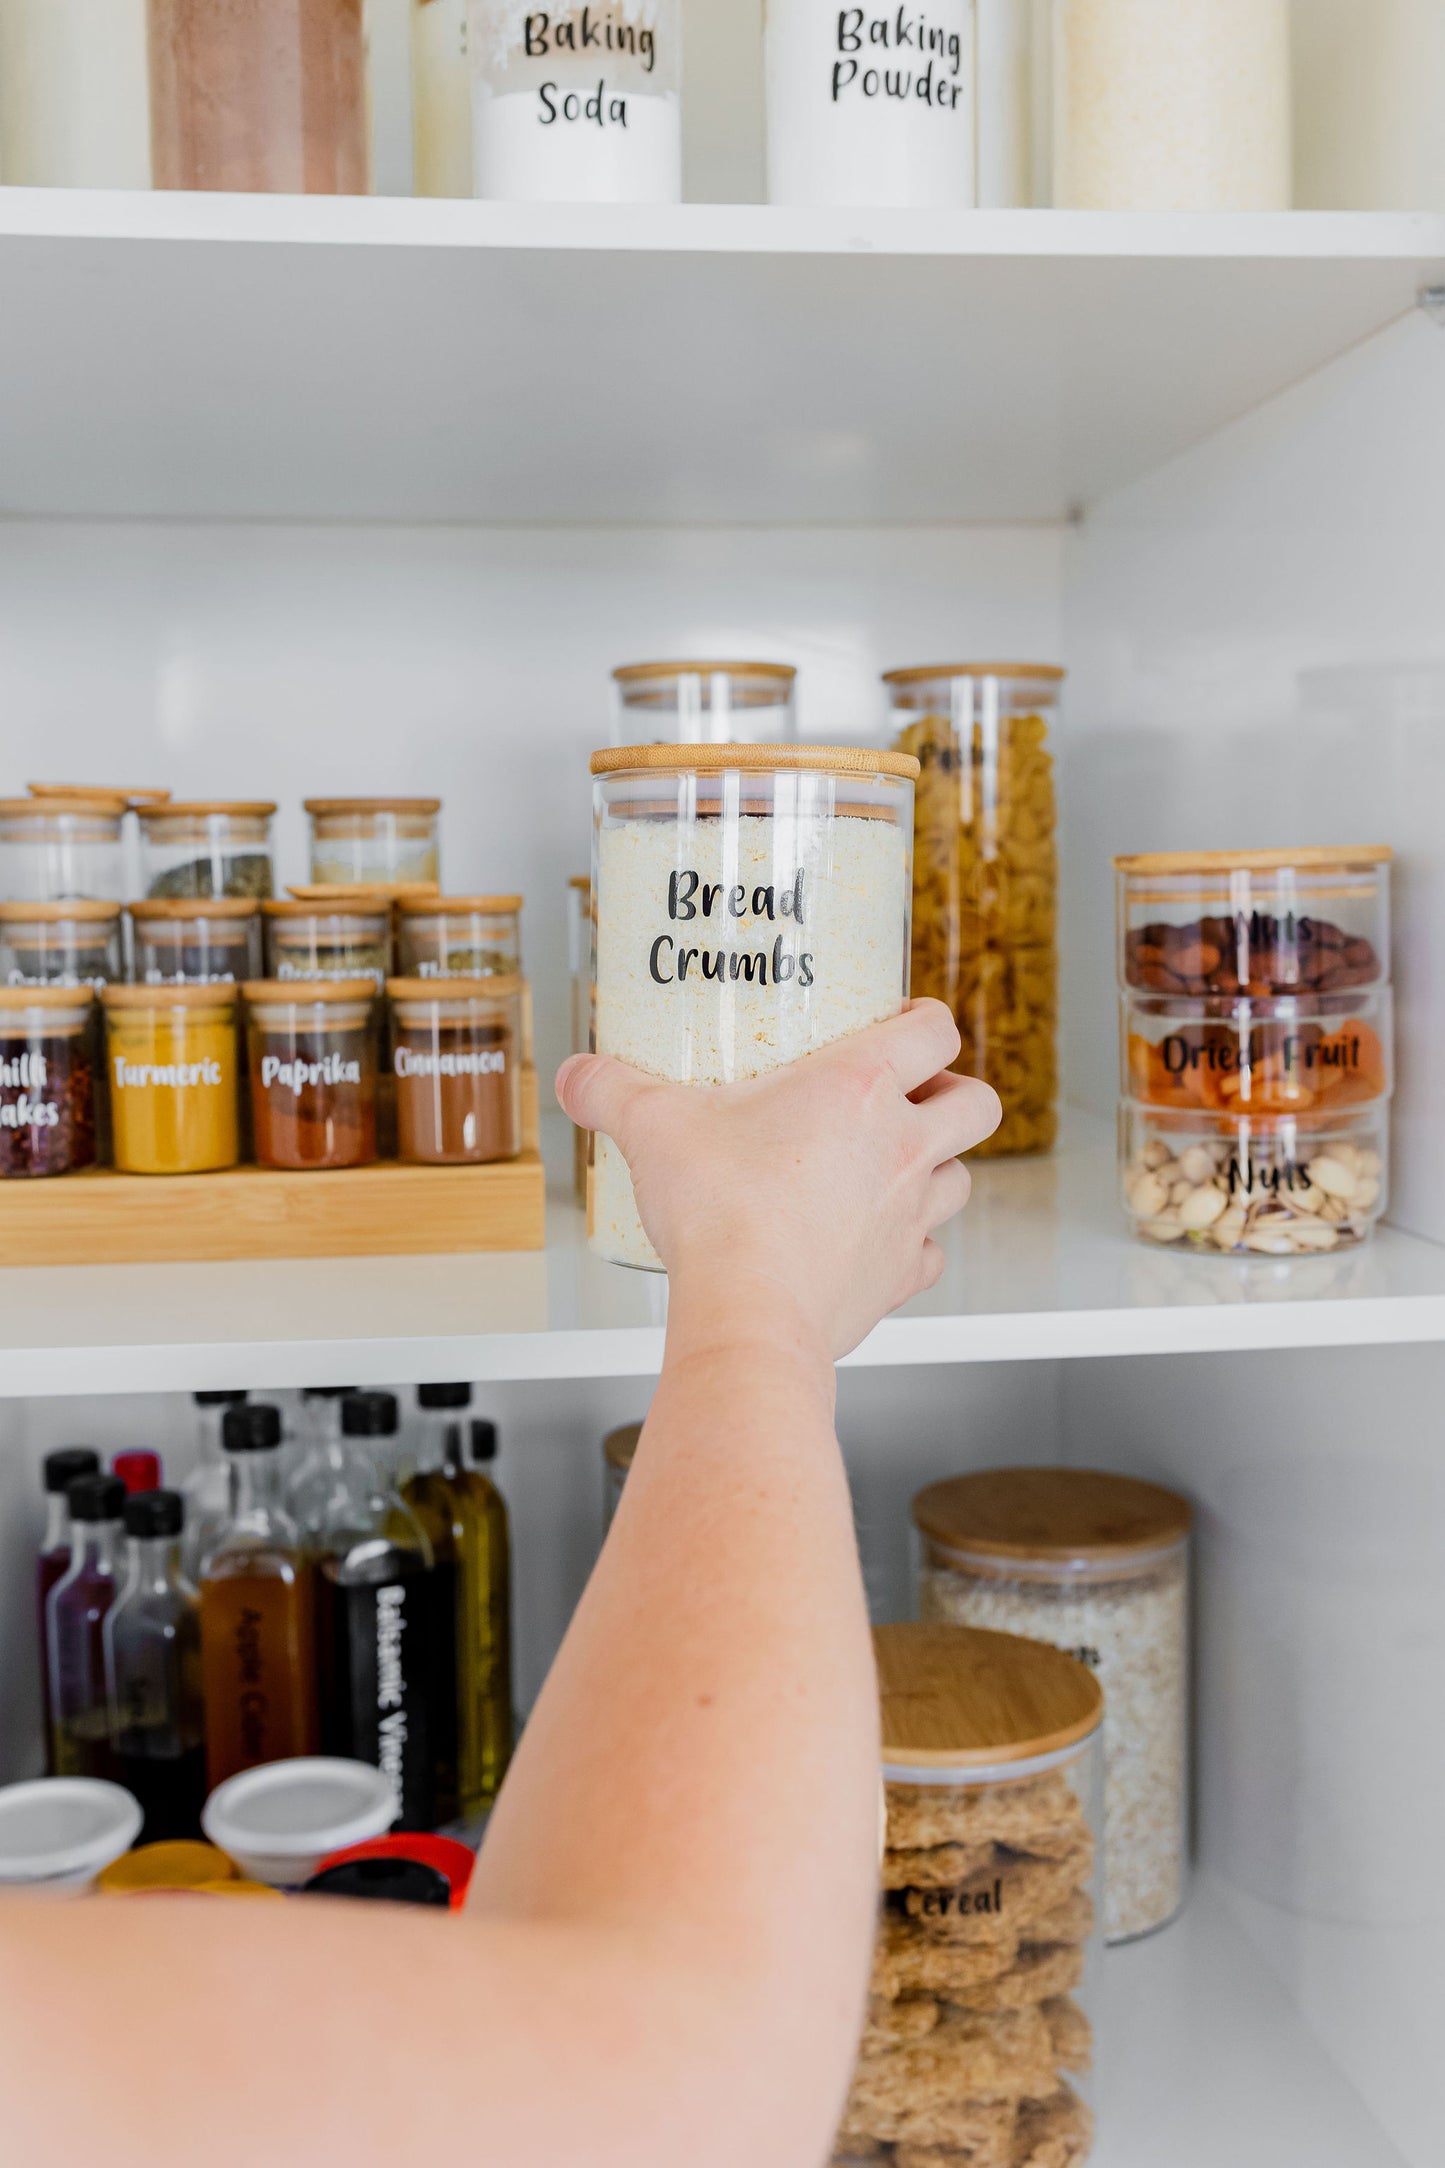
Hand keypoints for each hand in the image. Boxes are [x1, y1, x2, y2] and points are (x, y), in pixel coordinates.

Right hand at [557, 1001, 1000, 1359]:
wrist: (747, 1314)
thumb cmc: (719, 1213)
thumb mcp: (652, 1128)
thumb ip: (611, 1092)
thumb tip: (577, 1076)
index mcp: (861, 1086)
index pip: (936, 1028)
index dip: (926, 1019)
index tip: (899, 1022)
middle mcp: (904, 1146)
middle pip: (977, 1102)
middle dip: (953, 1094)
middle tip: (910, 1097)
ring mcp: (911, 1214)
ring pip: (963, 1178)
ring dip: (939, 1168)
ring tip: (891, 1168)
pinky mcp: (901, 1276)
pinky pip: (932, 1254)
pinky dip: (914, 1245)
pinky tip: (873, 1241)